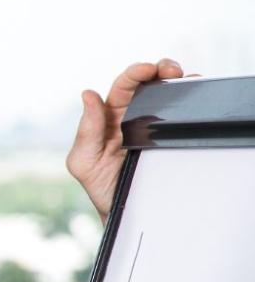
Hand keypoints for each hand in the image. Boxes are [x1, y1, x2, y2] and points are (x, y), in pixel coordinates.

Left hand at [68, 58, 185, 221]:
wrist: (126, 212)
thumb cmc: (100, 185)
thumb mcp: (84, 161)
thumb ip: (86, 130)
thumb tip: (88, 93)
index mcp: (110, 115)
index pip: (124, 85)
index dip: (135, 72)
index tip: (148, 69)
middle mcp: (134, 115)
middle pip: (151, 82)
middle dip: (162, 69)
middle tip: (172, 70)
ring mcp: (156, 125)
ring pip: (170, 93)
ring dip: (181, 81)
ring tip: (187, 81)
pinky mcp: (174, 137)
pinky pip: (185, 115)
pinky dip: (194, 101)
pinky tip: (197, 99)